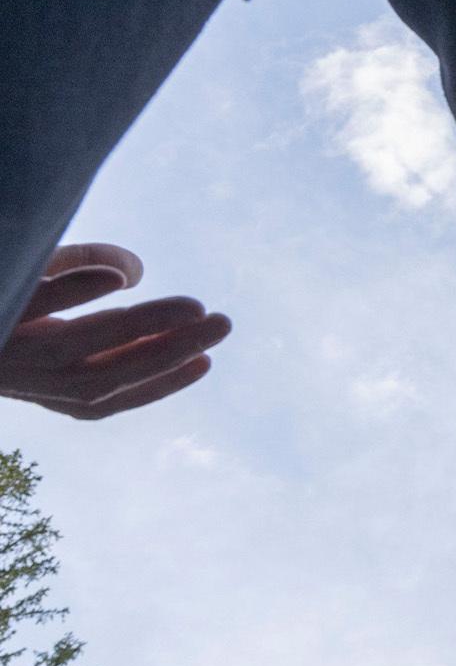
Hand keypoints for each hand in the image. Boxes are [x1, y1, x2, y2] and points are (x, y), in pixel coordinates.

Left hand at [1, 244, 226, 419]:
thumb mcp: (26, 282)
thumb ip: (81, 268)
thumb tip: (135, 271)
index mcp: (28, 379)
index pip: (100, 398)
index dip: (154, 386)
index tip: (204, 362)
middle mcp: (15, 374)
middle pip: (100, 377)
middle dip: (166, 354)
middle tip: (222, 326)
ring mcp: (0, 347)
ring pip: (74, 347)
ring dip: (141, 328)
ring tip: (194, 308)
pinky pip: (28, 303)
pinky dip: (76, 293)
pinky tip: (118, 279)